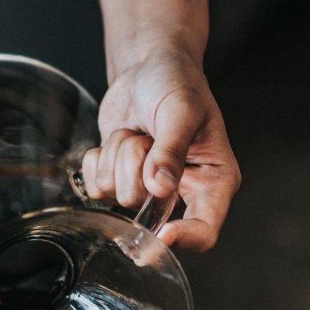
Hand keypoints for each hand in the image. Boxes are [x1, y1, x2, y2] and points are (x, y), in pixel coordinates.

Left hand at [80, 47, 240, 251]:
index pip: (205, 231)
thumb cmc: (177, 84)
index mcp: (214, 181)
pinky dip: (99, 158)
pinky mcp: (118, 181)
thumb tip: (160, 188)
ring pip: (116, 197)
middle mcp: (182, 193)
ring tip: (138, 132)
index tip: (161, 232)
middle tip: (149, 137)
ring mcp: (147, 190)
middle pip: (147, 213)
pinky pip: (95, 188)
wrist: (146, 70)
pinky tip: (119, 138)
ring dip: (118, 156)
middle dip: (137, 169)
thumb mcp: (181, 111)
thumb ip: (171, 150)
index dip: (184, 239)